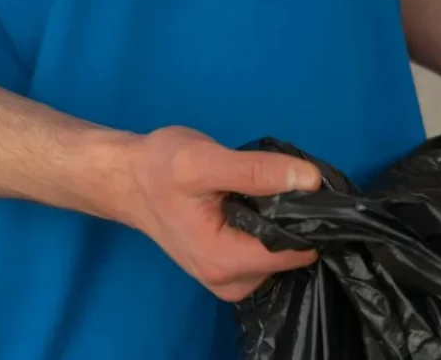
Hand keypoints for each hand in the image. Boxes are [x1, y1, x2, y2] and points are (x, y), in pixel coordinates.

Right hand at [117, 127, 319, 301]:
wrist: (128, 178)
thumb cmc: (160, 167)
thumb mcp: (205, 161)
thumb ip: (257, 172)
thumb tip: (310, 180)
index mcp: (223, 262)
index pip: (292, 252)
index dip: (310, 219)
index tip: (313, 189)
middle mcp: (229, 281)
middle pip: (290, 255)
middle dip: (297, 219)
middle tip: (283, 181)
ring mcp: (229, 277)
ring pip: (282, 253)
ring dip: (284, 221)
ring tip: (266, 188)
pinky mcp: (229, 266)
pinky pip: (267, 250)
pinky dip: (271, 226)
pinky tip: (258, 201)